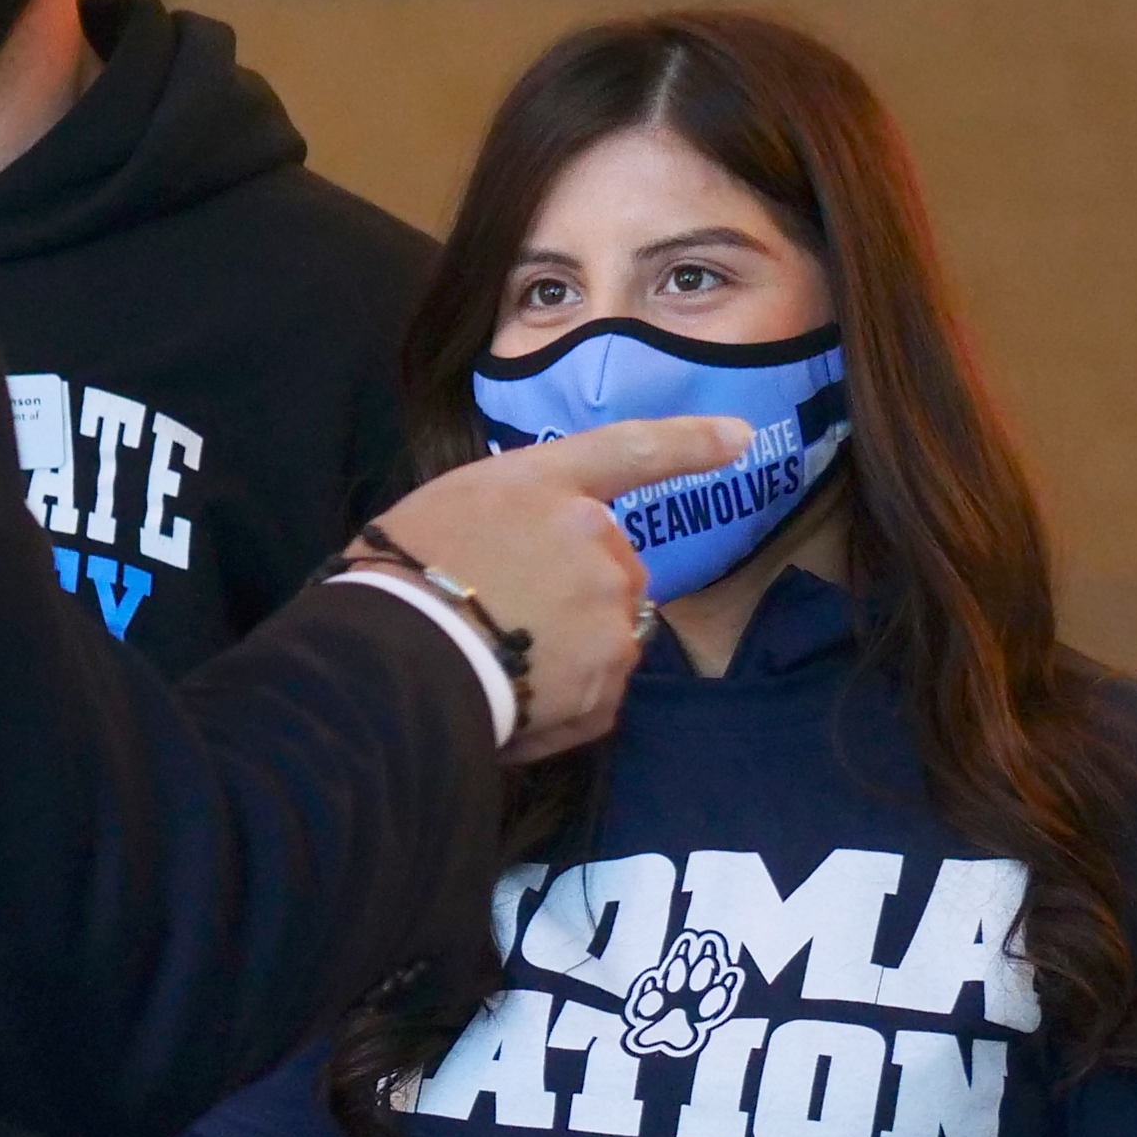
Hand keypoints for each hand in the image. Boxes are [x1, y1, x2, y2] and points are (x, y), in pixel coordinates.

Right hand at [367, 419, 749, 758]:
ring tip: (500, 659)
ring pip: (608, 630)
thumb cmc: (401, 572)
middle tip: (503, 613)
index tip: (740, 436)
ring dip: (570, 647)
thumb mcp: (453, 508)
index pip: (631, 451)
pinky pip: (598, 690)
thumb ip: (517, 517)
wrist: (396, 655)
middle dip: (576, 590)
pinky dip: (564, 700)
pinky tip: (514, 699)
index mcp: (551, 486)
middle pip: (614, 566)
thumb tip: (536, 555)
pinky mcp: (605, 681)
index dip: (689, 442)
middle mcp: (597, 542)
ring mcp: (608, 613)